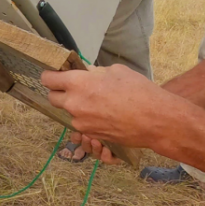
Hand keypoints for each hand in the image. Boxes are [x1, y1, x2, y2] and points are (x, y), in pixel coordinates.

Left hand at [42, 64, 191, 161]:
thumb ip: (94, 72)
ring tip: (95, 101)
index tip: (55, 74)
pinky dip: (87, 117)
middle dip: (59, 91)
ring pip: (68, 112)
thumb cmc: (139, 91)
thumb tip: (86, 73)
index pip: (48, 79)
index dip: (50, 75)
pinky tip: (103, 112)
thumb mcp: (116, 71)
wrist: (156, 120)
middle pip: (52, 97)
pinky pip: (81, 123)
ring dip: (75, 105)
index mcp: (78, 83)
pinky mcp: (90, 134)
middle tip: (73, 87)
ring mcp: (81, 122)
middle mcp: (74, 104)